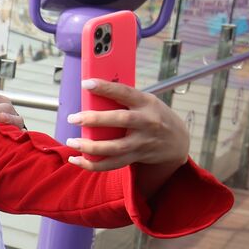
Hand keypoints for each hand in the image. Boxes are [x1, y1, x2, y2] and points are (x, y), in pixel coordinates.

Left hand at [66, 79, 189, 171]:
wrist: (177, 141)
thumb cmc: (154, 116)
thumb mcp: (146, 102)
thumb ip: (124, 100)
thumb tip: (91, 94)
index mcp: (147, 103)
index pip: (125, 93)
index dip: (106, 88)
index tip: (86, 84)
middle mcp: (147, 122)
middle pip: (120, 120)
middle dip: (95, 119)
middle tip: (73, 118)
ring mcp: (142, 142)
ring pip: (115, 148)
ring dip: (90, 146)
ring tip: (71, 141)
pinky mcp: (136, 157)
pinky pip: (113, 164)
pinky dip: (93, 164)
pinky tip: (76, 159)